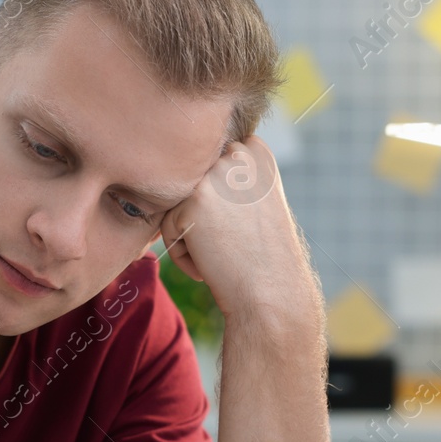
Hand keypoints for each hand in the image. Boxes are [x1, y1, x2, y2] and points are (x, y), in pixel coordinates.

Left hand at [159, 135, 318, 323]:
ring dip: (191, 234)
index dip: (218, 204)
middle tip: (232, 243)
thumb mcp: (255, 200)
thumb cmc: (263, 255)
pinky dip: (182, 253)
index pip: (208, 169)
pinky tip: (209, 266)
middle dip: (202, 217)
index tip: (240, 228)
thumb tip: (179, 171)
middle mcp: (237, 154)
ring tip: (221, 254)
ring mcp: (215, 175)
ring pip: (177, 203)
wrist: (271, 292)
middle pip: (191, 185)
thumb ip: (228, 177)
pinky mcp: (193, 200)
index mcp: (255, 150)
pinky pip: (169, 226)